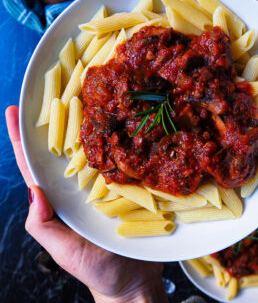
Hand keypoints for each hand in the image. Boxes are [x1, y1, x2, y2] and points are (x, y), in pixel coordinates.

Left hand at [5, 105, 167, 302]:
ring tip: (88, 97)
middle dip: (58, 118)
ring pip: (95, 148)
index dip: (22, 139)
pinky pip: (123, 160)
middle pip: (66, 147)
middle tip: (56, 88)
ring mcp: (106, 184)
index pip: (35, 164)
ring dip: (91, 124)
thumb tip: (32, 191)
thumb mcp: (64, 250)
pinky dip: (121, 142)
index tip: (13, 112)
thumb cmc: (97, 268)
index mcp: (61, 197)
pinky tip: (123, 124)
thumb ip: (43, 225)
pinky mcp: (130, 186)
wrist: (134, 280)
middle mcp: (81, 185)